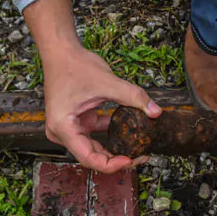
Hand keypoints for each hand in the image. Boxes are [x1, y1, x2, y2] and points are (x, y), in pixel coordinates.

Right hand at [42, 44, 161, 172]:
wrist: (60, 52)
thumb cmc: (73, 65)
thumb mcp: (107, 82)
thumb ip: (133, 97)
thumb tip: (156, 112)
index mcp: (63, 128)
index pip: (89, 158)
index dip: (111, 164)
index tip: (131, 160)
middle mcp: (61, 132)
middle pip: (92, 156)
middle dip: (116, 159)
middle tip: (140, 156)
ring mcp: (68, 128)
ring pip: (94, 148)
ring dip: (114, 149)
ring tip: (137, 148)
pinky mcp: (76, 122)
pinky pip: (94, 135)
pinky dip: (110, 135)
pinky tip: (128, 133)